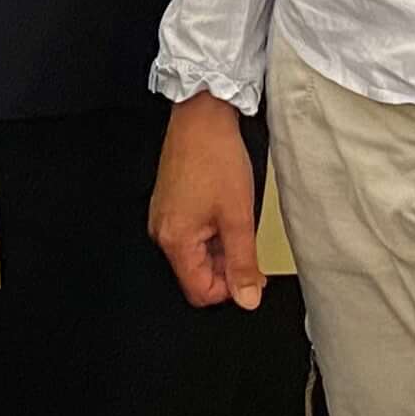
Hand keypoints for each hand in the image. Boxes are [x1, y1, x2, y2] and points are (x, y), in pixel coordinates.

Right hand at [147, 91, 266, 310]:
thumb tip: (247, 298)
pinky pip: (191, 234)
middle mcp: (162, 232)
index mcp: (175, 240)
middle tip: (249, 243)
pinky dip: (212, 231)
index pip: (200, 292)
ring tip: (237, 220)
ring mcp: (163, 218)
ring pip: (196, 254)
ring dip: (221, 248)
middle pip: (197, 274)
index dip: (230, 289)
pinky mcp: (169, 205)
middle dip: (227, 267)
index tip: (252, 274)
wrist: (202, 117)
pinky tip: (225, 210)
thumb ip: (243, 263)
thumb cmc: (216, 158)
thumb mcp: (239, 217)